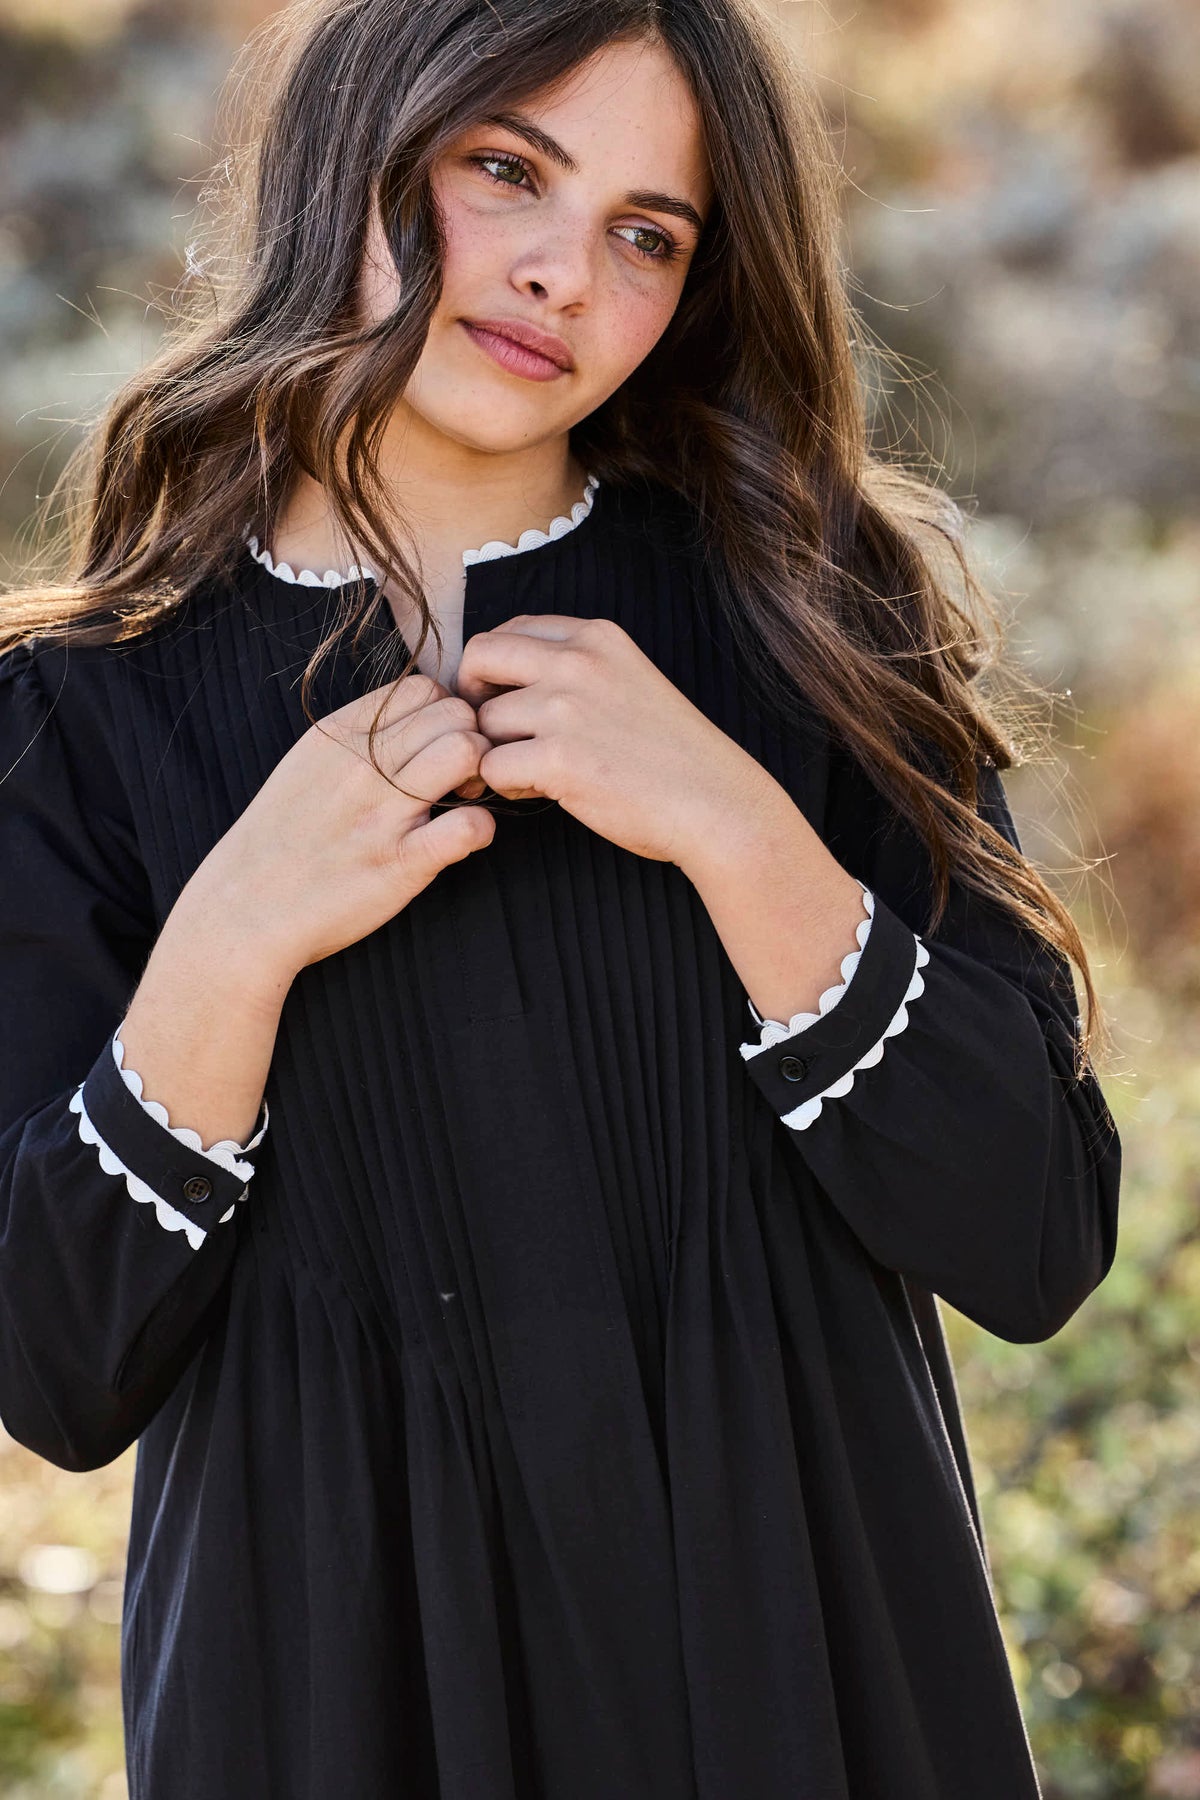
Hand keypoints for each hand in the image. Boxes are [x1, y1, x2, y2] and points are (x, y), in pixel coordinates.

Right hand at [186, 675, 493, 978]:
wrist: (243, 911)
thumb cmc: (280, 840)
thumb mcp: (306, 766)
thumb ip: (357, 738)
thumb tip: (412, 717)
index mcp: (339, 736)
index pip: (423, 687)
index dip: (445, 711)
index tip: (437, 745)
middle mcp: (362, 767)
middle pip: (454, 714)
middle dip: (472, 739)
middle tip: (461, 777)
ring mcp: (382, 815)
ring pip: (466, 751)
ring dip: (483, 774)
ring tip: (463, 802)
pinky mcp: (400, 865)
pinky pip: (469, 825)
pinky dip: (482, 829)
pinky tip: (464, 840)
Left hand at [453, 615, 773, 869]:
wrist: (716, 804)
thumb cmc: (674, 755)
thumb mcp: (629, 681)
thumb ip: (577, 670)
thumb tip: (507, 683)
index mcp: (597, 636)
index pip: (509, 629)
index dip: (494, 668)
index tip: (503, 699)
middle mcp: (578, 661)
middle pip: (479, 656)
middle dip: (472, 695)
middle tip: (489, 731)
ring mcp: (566, 708)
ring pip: (482, 720)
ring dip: (493, 749)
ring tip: (526, 772)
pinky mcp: (558, 758)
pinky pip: (492, 765)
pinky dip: (504, 784)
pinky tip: (536, 792)